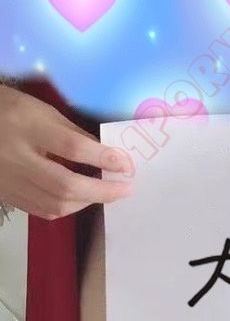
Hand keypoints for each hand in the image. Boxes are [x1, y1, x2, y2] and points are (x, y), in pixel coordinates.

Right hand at [0, 84, 133, 219]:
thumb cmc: (9, 111)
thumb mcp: (40, 110)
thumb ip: (71, 132)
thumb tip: (105, 155)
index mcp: (26, 126)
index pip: (71, 147)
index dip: (102, 158)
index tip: (126, 164)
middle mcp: (16, 157)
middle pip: (65, 184)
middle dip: (101, 191)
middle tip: (125, 188)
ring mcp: (10, 181)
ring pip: (55, 203)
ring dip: (87, 201)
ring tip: (106, 193)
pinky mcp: (8, 196)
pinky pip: (43, 210)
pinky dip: (68, 207)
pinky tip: (81, 199)